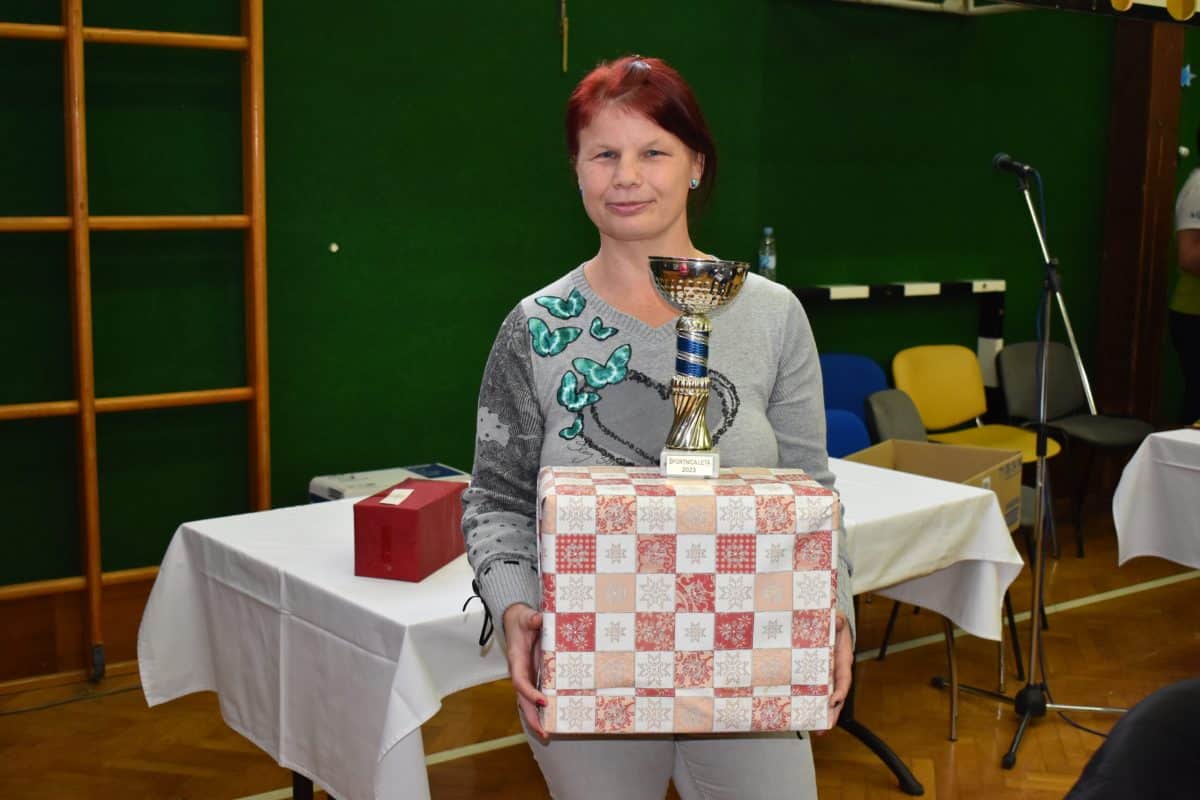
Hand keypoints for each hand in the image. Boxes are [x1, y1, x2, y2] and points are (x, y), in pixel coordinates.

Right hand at [502, 603, 546, 737]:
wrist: (516, 620)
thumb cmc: (522, 620)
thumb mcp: (526, 617)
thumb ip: (532, 618)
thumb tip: (537, 619)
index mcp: (517, 661)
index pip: (520, 681)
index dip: (529, 693)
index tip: (543, 701)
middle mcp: (520, 673)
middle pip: (523, 700)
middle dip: (531, 717)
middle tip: (544, 732)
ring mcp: (527, 676)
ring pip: (528, 702)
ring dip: (535, 718)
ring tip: (547, 734)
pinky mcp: (534, 676)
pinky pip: (536, 695)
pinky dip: (541, 709)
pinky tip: (551, 719)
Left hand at [817, 611, 852, 733]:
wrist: (828, 621)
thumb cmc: (833, 622)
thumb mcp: (836, 619)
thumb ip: (837, 621)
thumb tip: (838, 620)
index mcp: (843, 660)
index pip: (844, 678)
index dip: (841, 691)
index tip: (835, 700)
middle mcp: (836, 671)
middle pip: (837, 695)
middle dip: (833, 711)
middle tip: (826, 725)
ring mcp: (826, 675)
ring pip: (826, 697)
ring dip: (823, 712)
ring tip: (817, 728)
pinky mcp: (816, 675)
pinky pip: (815, 690)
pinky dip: (811, 702)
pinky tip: (804, 714)